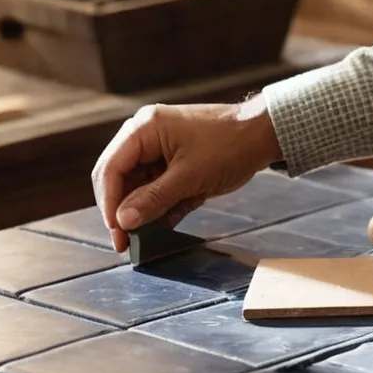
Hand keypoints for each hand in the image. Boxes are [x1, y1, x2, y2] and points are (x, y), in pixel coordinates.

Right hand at [91, 94, 283, 251]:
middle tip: (123, 242)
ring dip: (141, 213)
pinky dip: (159, 208)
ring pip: (138, 187)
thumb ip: (153, 199)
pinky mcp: (176, 166)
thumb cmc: (229, 146)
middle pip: (120, 178)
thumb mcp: (189, 177)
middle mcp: (146, 137)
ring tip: (141, 240)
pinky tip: (160, 228)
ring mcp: (160, 151)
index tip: (116, 230)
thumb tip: (123, 221)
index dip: (109, 201)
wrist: (263, 135)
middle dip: (121, 210)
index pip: (111, 168)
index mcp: (144, 129)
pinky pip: (158, 190)